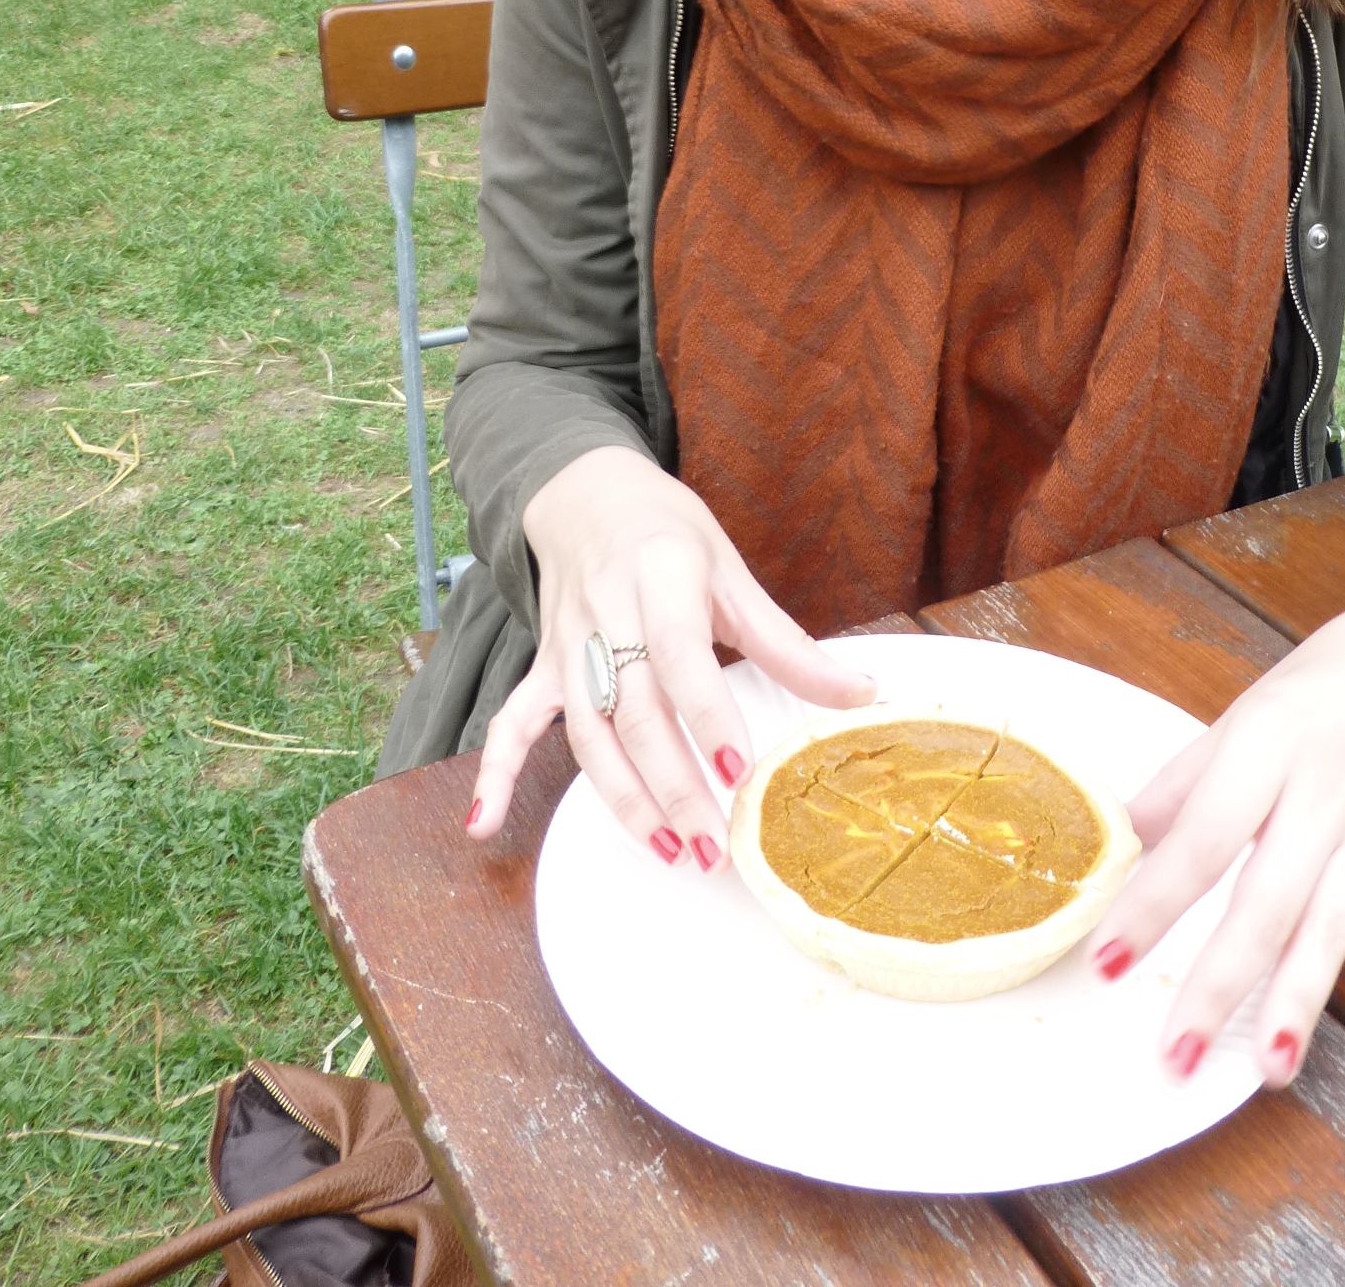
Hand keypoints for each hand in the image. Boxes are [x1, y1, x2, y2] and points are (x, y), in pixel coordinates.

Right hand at [464, 445, 877, 868]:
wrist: (586, 493)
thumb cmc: (669, 533)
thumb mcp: (731, 570)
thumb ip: (785, 640)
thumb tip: (860, 692)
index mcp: (662, 577)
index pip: (682, 657)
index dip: (709, 717)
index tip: (740, 772)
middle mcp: (609, 613)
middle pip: (636, 710)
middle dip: (673, 785)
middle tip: (712, 845)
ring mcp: (568, 644)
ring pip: (588, 730)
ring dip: (622, 797)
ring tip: (665, 850)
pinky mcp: (543, 664)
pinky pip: (512, 720)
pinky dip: (493, 772)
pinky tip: (483, 825)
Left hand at [1088, 600, 1344, 1084]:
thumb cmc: (1338, 672)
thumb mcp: (1251, 706)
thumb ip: (1189, 774)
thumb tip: (1125, 833)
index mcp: (1265, 746)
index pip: (1200, 838)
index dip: (1152, 904)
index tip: (1108, 960)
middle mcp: (1320, 791)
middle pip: (1263, 900)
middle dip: (1219, 984)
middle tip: (1177, 1056)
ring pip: (1333, 921)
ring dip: (1301, 998)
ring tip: (1270, 1066)